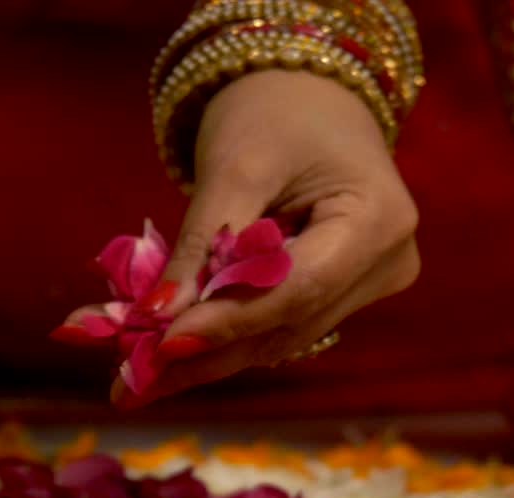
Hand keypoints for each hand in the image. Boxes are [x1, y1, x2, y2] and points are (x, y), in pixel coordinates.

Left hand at [112, 70, 419, 407]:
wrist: (308, 94)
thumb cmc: (275, 111)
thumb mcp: (236, 165)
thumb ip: (203, 243)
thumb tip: (158, 317)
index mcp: (378, 221)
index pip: (298, 289)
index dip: (228, 322)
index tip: (160, 344)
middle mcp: (387, 264)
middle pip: (286, 326)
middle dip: (203, 355)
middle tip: (126, 387)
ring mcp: (369, 286)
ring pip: (278, 338)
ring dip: (204, 358)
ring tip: (132, 379)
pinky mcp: (341, 295)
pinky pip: (277, 326)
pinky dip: (221, 338)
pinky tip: (165, 357)